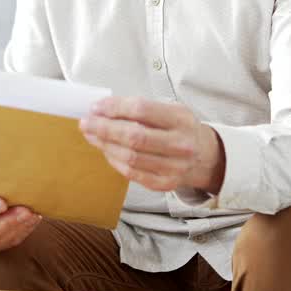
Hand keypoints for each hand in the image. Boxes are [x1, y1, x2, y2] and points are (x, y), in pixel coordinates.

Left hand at [80, 96, 224, 193]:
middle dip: (104, 128)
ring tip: (92, 135)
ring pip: (130, 157)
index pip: (141, 109)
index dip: (114, 108)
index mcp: (180, 119)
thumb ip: (141, 109)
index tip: (96, 107)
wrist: (204, 156)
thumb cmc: (180, 128)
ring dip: (105, 145)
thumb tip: (102, 109)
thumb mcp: (169, 110)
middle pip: (134, 136)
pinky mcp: (166, 183)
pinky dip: (115, 161)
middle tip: (85, 123)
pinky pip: (132, 173)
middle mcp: (180, 144)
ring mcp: (174, 166)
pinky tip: (107, 151)